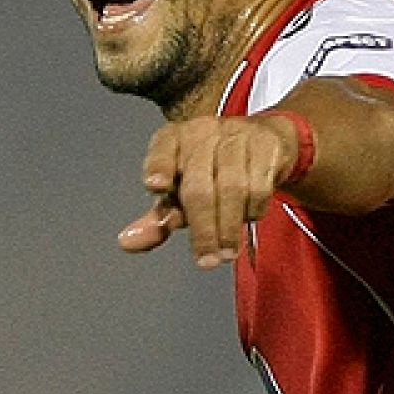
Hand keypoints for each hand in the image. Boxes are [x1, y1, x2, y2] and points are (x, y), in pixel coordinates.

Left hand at [119, 115, 297, 267]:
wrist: (264, 139)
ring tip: (227, 253)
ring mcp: (236, 136)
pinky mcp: (266, 145)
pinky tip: (249, 218)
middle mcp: (202, 133)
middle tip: (207, 261)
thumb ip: (158, 218)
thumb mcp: (182, 191)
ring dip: (229, 228)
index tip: (155, 186)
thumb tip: (127, 243)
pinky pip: (260, 187)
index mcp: (174, 139)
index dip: (158, 167)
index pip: (162, 150)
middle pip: (199, 186)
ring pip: (232, 188)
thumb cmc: (213, 170)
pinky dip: (253, 210)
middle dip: (203, 228)